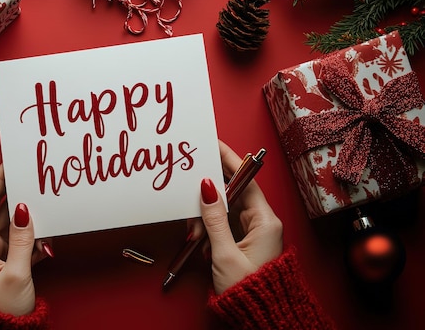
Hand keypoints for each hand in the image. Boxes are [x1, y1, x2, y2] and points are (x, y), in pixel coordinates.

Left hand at [0, 165, 50, 314]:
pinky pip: (19, 242)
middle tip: (35, 178)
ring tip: (46, 203)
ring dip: (29, 219)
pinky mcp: (4, 263)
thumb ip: (22, 239)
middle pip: (0, 210)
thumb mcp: (16, 273)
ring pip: (13, 226)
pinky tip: (46, 235)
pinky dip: (33, 238)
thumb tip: (23, 209)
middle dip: (18, 195)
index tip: (10, 162)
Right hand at [188, 141, 282, 293]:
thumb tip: (207, 187)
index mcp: (266, 220)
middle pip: (232, 194)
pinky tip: (202, 241)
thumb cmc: (248, 288)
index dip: (229, 161)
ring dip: (206, 219)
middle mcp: (262, 222)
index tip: (214, 145)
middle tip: (192, 197)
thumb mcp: (225, 253)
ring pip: (224, 210)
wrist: (259, 315)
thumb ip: (213, 218)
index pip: (246, 180)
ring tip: (197, 236)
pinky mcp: (244, 241)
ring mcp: (253, 231)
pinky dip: (210, 230)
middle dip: (209, 199)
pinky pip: (224, 225)